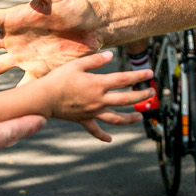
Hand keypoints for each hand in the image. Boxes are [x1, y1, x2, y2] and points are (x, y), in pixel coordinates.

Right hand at [31, 50, 153, 140]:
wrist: (43, 98)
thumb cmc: (58, 79)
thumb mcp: (76, 65)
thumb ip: (95, 61)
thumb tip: (111, 55)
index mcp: (98, 84)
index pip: (124, 80)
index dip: (139, 76)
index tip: (150, 74)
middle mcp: (99, 100)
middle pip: (125, 100)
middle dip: (141, 97)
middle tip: (151, 93)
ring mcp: (92, 112)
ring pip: (115, 119)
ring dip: (129, 119)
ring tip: (139, 117)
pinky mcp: (83, 120)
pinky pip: (95, 130)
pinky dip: (103, 136)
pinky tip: (110, 139)